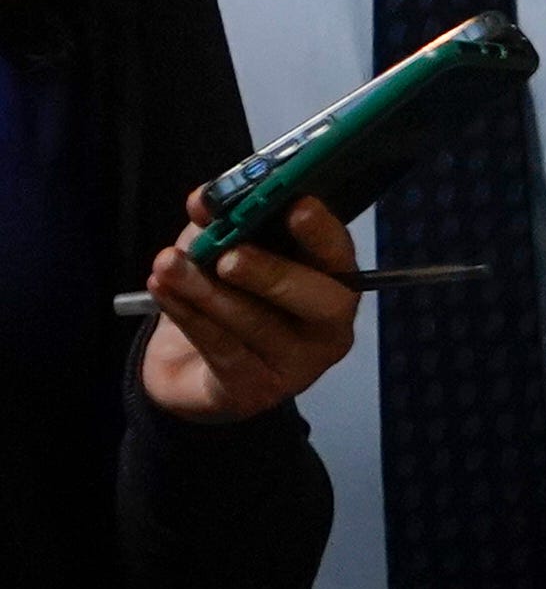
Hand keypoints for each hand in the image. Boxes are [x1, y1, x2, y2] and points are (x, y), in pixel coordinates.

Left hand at [139, 193, 359, 425]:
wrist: (191, 368)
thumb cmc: (228, 293)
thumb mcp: (227, 246)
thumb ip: (225, 219)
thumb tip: (204, 198)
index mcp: (334, 278)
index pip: (339, 252)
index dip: (321, 230)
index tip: (296, 205)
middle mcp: (329, 325)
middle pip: (316, 299)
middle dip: (271, 273)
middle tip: (229, 257)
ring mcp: (298, 365)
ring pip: (258, 325)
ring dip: (207, 292)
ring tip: (168, 266)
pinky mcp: (255, 391)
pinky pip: (222, 350)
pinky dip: (188, 316)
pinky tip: (162, 290)